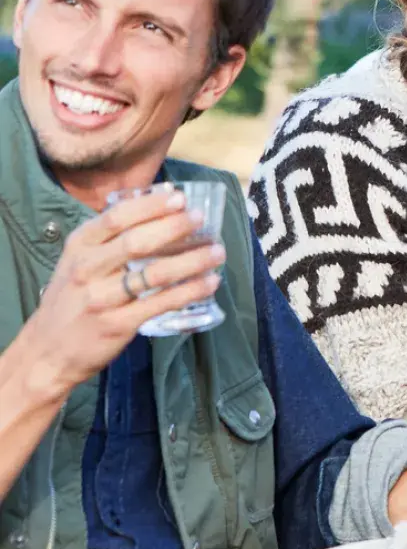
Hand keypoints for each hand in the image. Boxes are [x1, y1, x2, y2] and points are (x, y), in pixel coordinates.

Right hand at [20, 189, 228, 396]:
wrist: (46, 351)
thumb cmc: (71, 299)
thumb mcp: (77, 261)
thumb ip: (109, 238)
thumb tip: (156, 208)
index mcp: (79, 247)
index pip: (116, 218)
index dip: (151, 206)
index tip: (179, 197)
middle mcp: (87, 269)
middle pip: (137, 242)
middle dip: (174, 227)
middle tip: (201, 218)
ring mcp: (102, 298)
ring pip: (155, 274)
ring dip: (192, 260)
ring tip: (217, 251)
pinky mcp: (118, 324)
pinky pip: (161, 303)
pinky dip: (190, 291)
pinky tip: (210, 282)